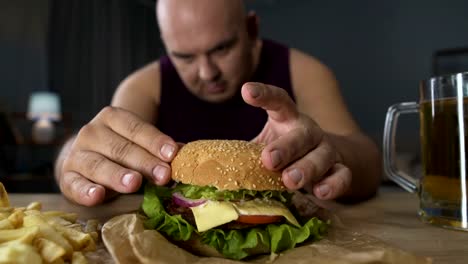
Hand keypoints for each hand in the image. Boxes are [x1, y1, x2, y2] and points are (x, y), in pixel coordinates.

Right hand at [56, 106, 177, 205]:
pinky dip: (85, 190)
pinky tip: (98, 196)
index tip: (172, 154)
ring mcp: (77, 154)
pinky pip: (75, 184)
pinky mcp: (67, 176)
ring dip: (117, 175)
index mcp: (113, 118)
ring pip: (99, 164)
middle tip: (163, 175)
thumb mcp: (140, 144)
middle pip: (121, 148)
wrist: (85, 158)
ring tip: (134, 183)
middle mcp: (92, 132)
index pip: (136, 128)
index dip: (155, 141)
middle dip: (144, 162)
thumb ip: (160, 149)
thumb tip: (185, 154)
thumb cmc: (120, 151)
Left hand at [241, 82, 351, 199]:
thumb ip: (231, 149)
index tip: (247, 91)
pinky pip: (342, 176)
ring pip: (322, 154)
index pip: (279, 100)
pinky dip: (334, 184)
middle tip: (268, 160)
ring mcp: (327, 149)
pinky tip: (321, 192)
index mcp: (287, 119)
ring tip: (290, 180)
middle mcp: (308, 131)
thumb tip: (179, 153)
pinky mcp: (340, 170)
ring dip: (307, 167)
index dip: (265, 94)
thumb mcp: (259, 145)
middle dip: (286, 147)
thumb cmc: (285, 151)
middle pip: (301, 133)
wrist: (328, 161)